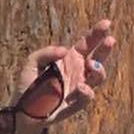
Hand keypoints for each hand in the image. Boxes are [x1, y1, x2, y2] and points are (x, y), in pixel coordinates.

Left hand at [8, 19, 114, 133]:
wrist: (23, 110)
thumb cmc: (29, 84)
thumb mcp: (33, 62)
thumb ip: (46, 53)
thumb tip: (64, 50)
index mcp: (71, 59)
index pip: (87, 44)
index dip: (97, 33)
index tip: (106, 23)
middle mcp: (79, 72)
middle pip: (98, 59)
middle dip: (105, 49)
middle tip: (110, 40)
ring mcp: (79, 88)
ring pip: (98, 78)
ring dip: (99, 70)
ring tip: (92, 64)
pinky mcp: (75, 104)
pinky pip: (87, 98)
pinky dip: (87, 93)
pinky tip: (82, 87)